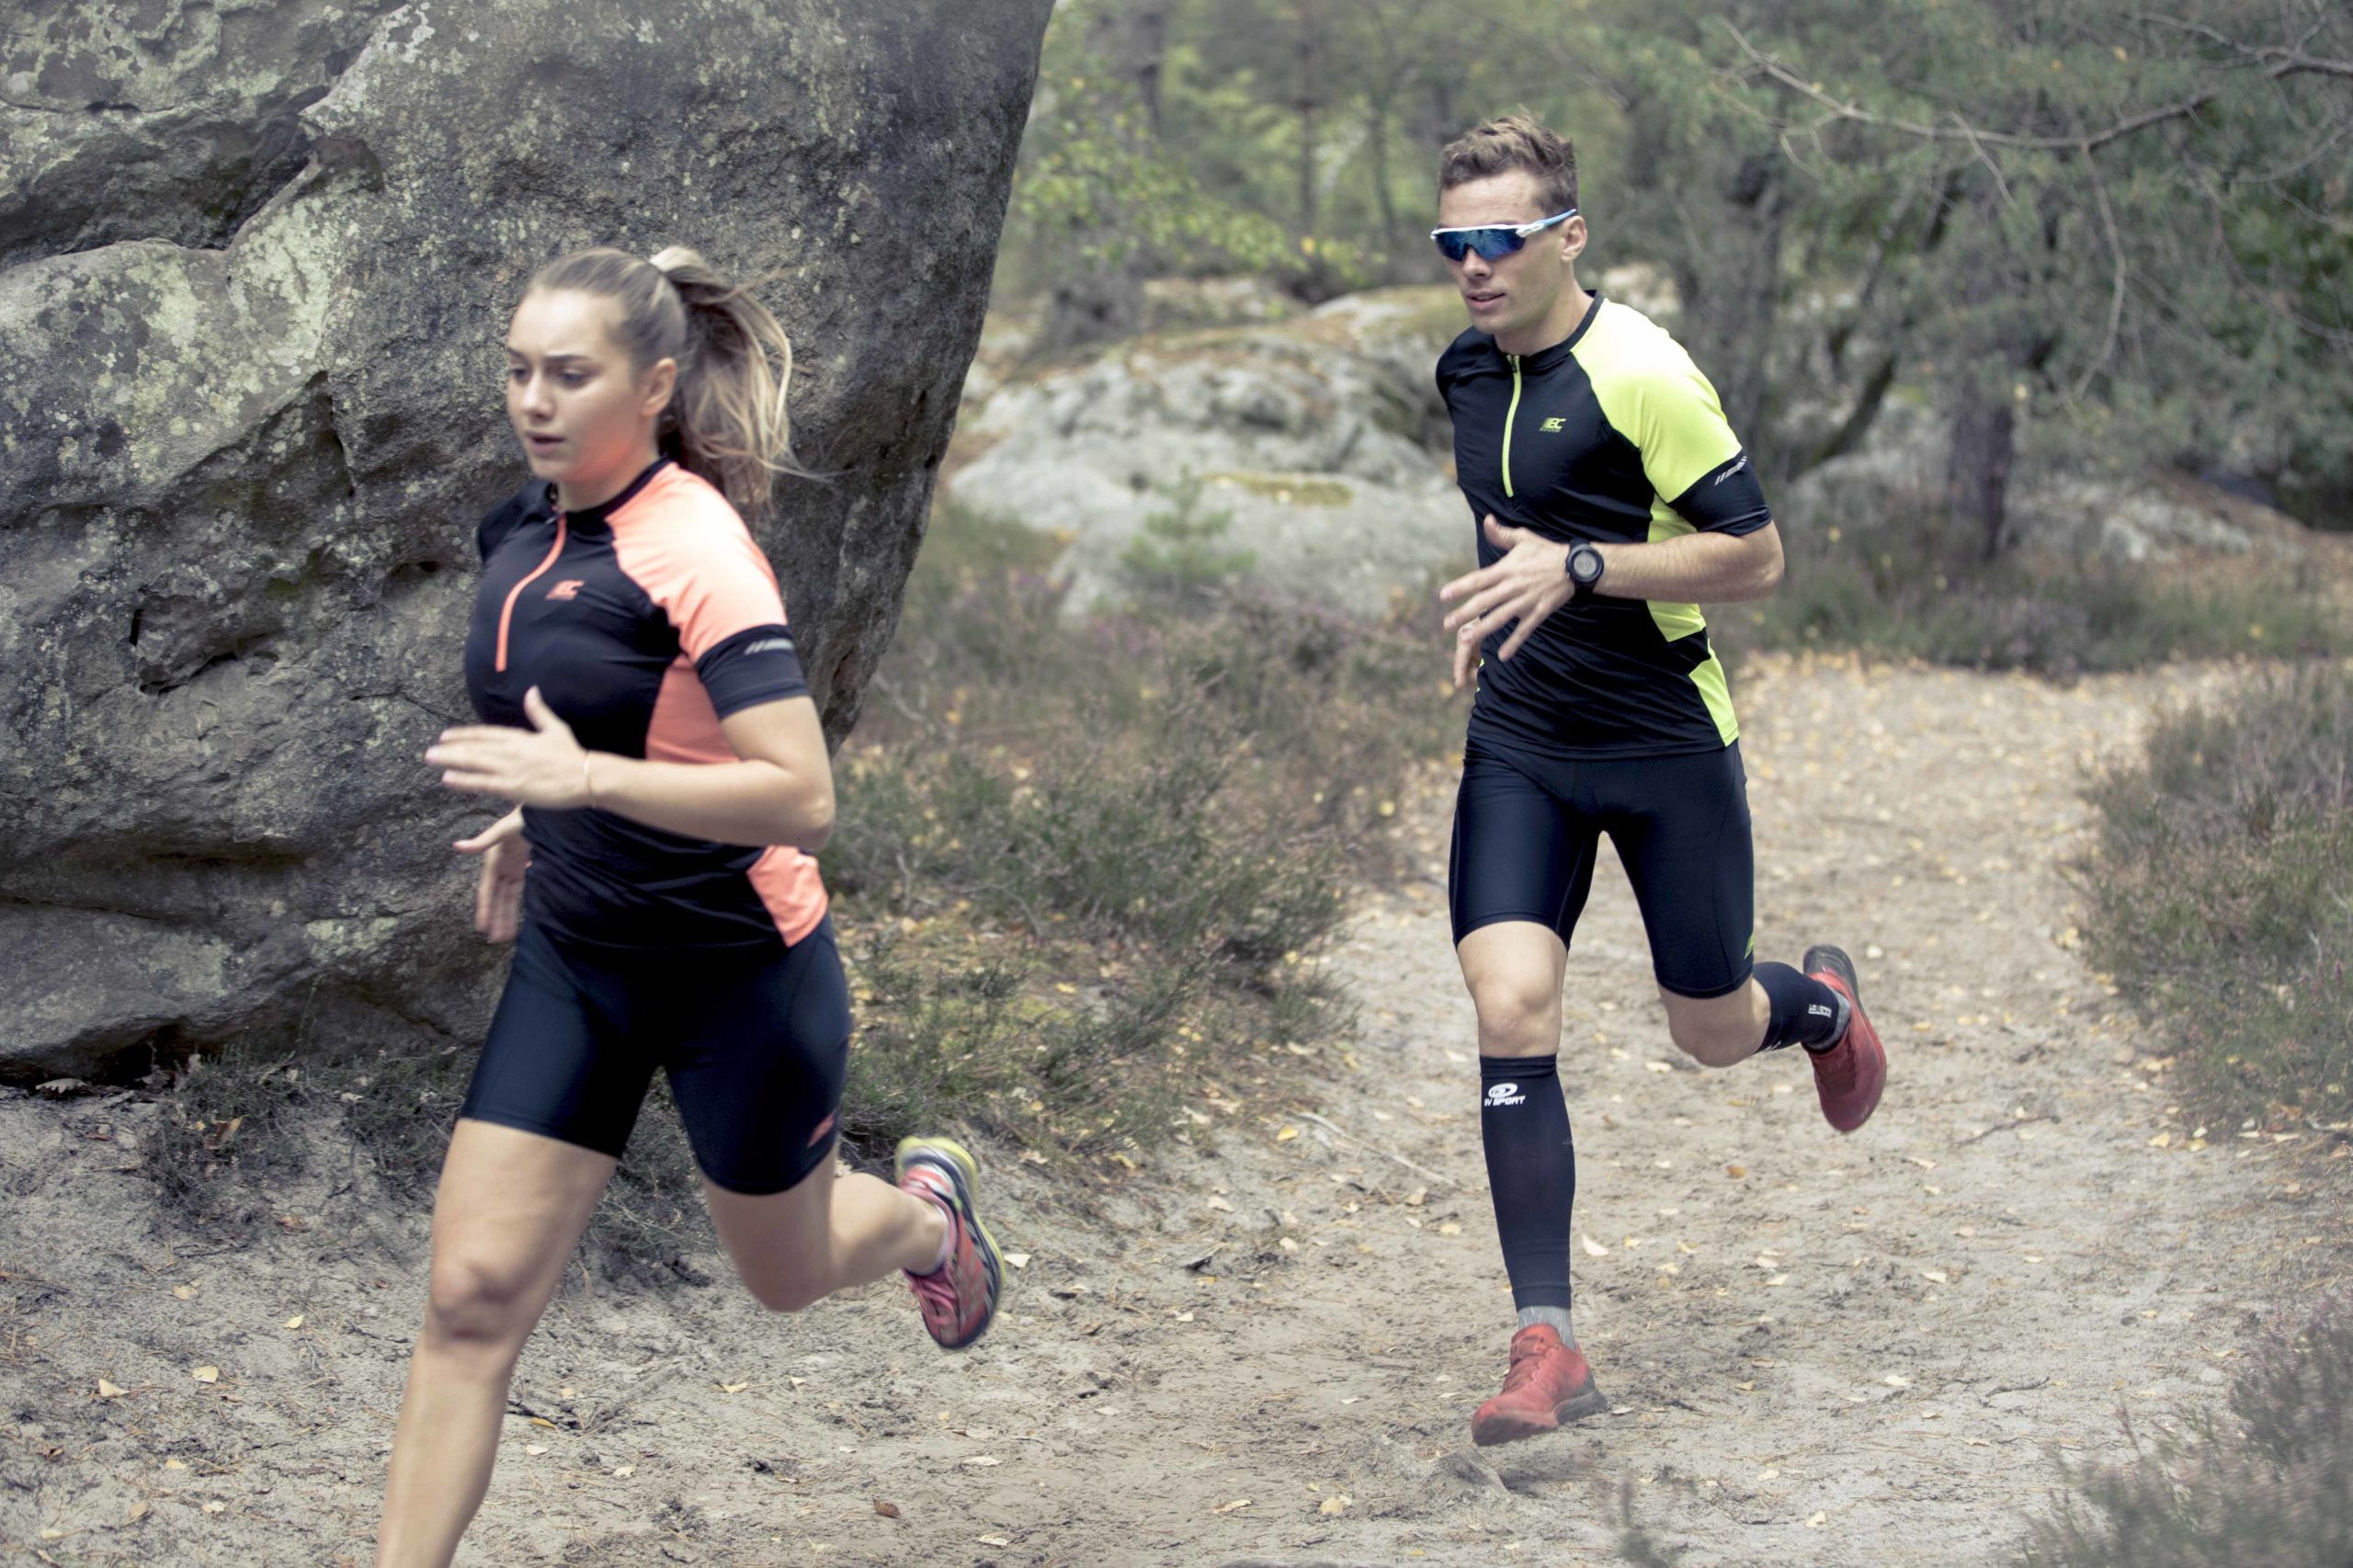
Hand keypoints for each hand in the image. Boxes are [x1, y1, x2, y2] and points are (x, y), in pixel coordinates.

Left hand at [425, 687, 590, 808]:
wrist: (586, 776)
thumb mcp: (556, 729)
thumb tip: (532, 691)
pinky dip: (464, 780)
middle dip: (450, 748)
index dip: (464, 734)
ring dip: (451, 761)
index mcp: (520, 737)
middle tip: (429, 751)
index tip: (446, 735)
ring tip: (432, 760)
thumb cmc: (572, 755)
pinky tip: (448, 779)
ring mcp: (510, 769)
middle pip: (474, 747)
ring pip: (474, 762)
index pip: (485, 734)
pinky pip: (482, 782)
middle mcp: (511, 750)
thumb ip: (539, 711)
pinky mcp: (513, 786)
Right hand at [456, 808, 529, 942]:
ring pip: (508, 897)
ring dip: (506, 915)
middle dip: (496, 919)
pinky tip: (517, 918)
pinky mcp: (524, 866)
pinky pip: (519, 890)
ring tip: (505, 936)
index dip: (484, 909)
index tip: (481, 929)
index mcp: (493, 861)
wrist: (541, 808)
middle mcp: (501, 867)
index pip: (487, 891)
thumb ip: (483, 840)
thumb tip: (457, 847)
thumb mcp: (503, 829)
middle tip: (495, 941)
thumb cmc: (523, 816)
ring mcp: (513, 868)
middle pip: (498, 899)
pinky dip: (517, 904)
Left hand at [1438, 515, 1574, 686]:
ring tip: (1465, 640)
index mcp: (1506, 569)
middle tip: (1447, 624)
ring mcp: (1526, 601)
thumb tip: (1487, 521)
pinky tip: (1502, 655)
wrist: (1574, 566)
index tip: (1443, 596)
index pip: (1478, 579)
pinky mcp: (1538, 612)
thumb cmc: (1545, 551)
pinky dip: (1513, 643)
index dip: (1460, 587)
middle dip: (1464, 613)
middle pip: (1484, 601)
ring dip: (1482, 629)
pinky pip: (1524, 630)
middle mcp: (1513, 586)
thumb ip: (1502, 535)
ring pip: (1500, 617)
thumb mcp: (1523, 539)